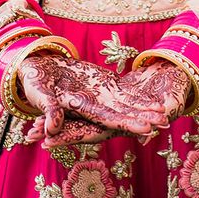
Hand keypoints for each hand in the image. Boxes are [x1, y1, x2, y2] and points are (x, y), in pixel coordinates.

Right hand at [16, 52, 169, 137]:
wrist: (35, 68)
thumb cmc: (33, 82)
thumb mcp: (38, 94)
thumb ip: (47, 109)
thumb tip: (52, 127)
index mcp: (81, 109)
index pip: (108, 119)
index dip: (127, 123)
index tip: (146, 129)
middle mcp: (94, 105)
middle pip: (122, 115)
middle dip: (143, 118)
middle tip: (165, 123)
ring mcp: (99, 95)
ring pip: (126, 105)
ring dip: (144, 109)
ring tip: (165, 114)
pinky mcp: (101, 83)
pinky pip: (122, 91)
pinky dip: (137, 96)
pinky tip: (152, 99)